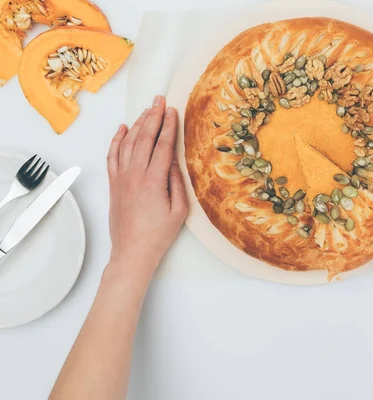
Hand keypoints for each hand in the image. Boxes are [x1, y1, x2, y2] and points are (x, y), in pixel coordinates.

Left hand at [106, 95, 188, 275]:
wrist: (132, 252)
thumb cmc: (158, 235)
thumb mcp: (179, 211)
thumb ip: (177, 183)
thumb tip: (173, 161)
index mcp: (153, 181)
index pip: (163, 145)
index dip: (169, 126)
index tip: (173, 111)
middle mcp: (134, 175)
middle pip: (144, 138)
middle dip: (153, 116)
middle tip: (160, 100)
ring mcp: (121, 179)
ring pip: (128, 143)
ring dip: (137, 124)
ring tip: (147, 110)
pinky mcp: (114, 184)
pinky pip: (113, 156)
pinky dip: (117, 140)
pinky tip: (123, 129)